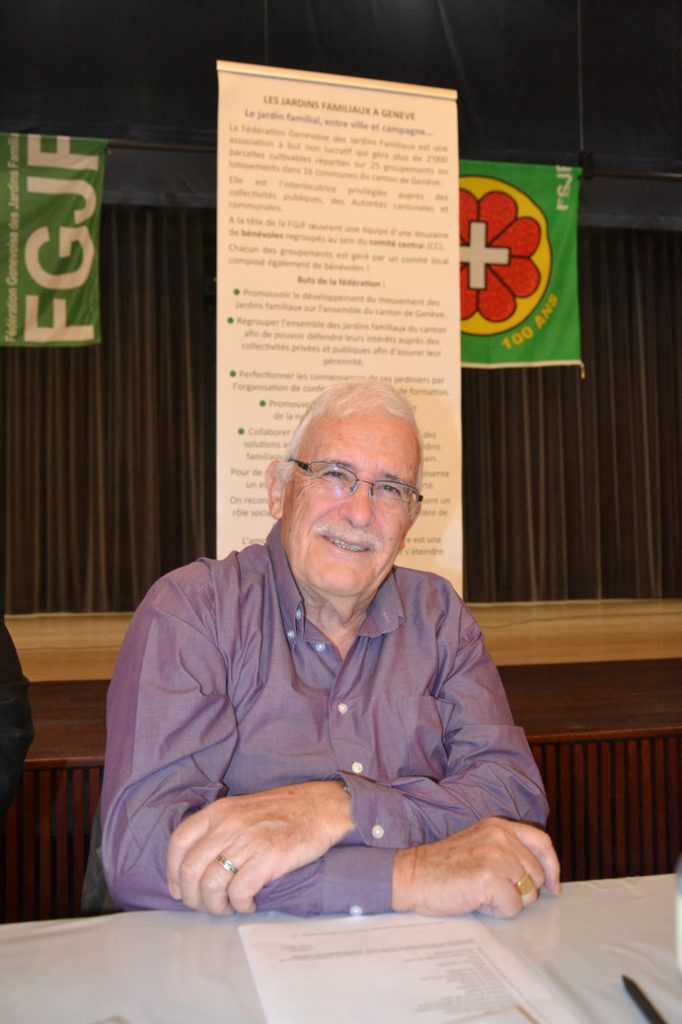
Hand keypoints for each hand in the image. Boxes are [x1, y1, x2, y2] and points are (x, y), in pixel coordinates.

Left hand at [166, 780, 352, 914]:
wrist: (322, 807)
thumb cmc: (285, 810)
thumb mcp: (243, 809)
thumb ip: (220, 829)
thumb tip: (199, 865)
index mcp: (219, 811)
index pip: (179, 842)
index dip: (172, 871)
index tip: (178, 889)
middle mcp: (228, 825)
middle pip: (190, 870)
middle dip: (192, 897)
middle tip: (205, 906)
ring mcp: (247, 841)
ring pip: (211, 885)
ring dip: (215, 905)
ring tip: (229, 907)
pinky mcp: (268, 859)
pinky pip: (239, 892)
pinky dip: (240, 906)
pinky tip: (249, 904)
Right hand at [392, 817, 559, 917]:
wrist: (412, 875)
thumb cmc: (443, 867)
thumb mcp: (480, 845)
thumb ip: (508, 851)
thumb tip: (543, 877)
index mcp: (499, 826)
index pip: (542, 842)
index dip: (552, 867)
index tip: (553, 886)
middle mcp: (500, 836)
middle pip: (537, 875)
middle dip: (520, 891)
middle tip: (491, 890)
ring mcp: (495, 855)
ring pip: (528, 894)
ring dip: (507, 901)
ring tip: (481, 892)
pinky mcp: (488, 877)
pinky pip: (512, 907)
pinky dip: (496, 910)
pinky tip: (476, 899)